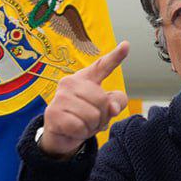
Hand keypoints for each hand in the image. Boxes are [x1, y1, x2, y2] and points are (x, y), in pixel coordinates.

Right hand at [39, 41, 129, 157]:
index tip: (127, 45)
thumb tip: (113, 108)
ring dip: (91, 127)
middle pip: (103, 100)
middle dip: (101, 117)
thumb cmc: (83, 118)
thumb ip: (115, 103)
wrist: (60, 135)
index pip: (102, 66)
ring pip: (92, 115)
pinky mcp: (53, 113)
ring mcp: (60, 96)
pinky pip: (80, 126)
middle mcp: (70, 82)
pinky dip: (80, 133)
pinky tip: (72, 130)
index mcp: (85, 78)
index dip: (116, 57)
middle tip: (91, 120)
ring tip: (81, 125)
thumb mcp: (103, 110)